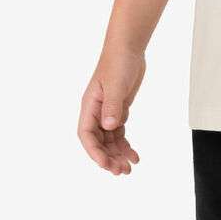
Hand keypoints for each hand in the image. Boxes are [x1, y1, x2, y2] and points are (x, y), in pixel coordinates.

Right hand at [77, 48, 144, 174]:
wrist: (128, 48)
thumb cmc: (118, 61)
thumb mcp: (116, 84)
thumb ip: (112, 106)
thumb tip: (109, 126)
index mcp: (90, 106)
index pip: (86, 134)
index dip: (94, 152)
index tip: (105, 165)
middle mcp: (96, 111)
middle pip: (98, 142)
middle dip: (108, 158)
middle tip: (120, 171)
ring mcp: (107, 112)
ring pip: (109, 140)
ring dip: (117, 155)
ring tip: (128, 168)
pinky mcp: (118, 110)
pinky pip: (119, 133)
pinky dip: (125, 145)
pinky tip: (134, 155)